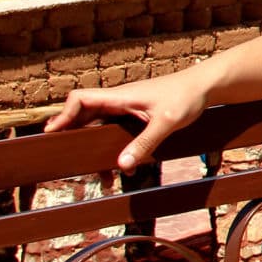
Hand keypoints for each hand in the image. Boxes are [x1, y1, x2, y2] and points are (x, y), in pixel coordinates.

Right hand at [44, 69, 208, 172]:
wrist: (207, 86)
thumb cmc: (187, 96)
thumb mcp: (167, 121)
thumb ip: (145, 143)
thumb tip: (122, 165)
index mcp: (121, 96)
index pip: (81, 98)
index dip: (63, 115)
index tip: (54, 134)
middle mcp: (120, 101)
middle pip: (84, 116)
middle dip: (75, 137)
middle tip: (67, 159)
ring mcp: (128, 108)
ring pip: (101, 127)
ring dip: (97, 148)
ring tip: (100, 175)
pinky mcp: (138, 116)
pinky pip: (118, 132)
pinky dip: (116, 149)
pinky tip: (126, 169)